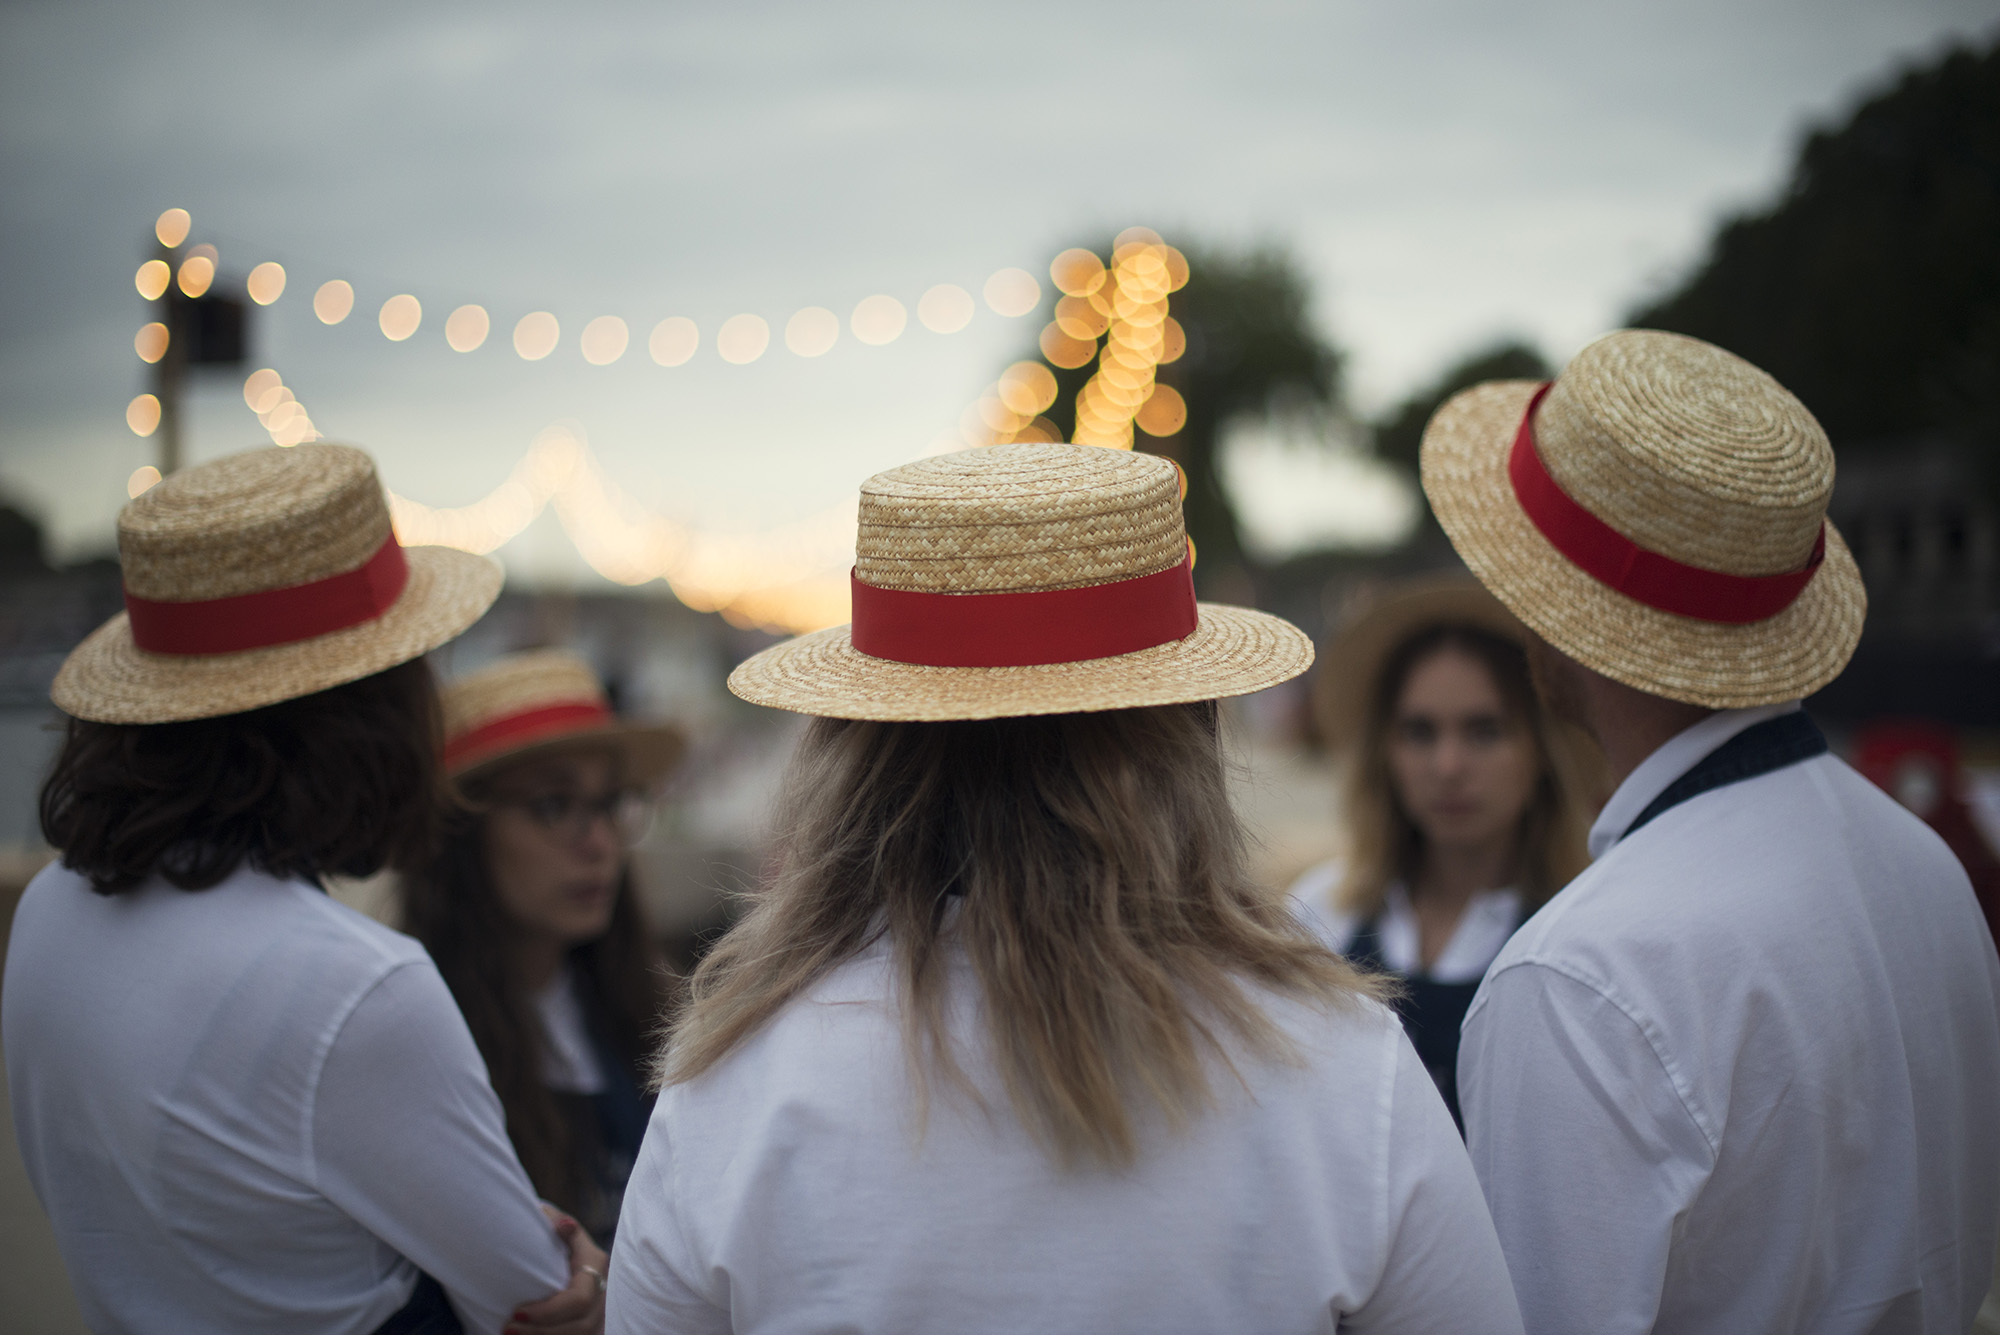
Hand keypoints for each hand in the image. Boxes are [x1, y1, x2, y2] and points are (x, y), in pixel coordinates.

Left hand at [505, 1207, 606, 1334]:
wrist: (569, 1256)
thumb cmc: (559, 1238)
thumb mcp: (560, 1225)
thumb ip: (559, 1221)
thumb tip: (562, 1225)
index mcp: (595, 1265)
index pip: (578, 1299)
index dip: (548, 1311)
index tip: (517, 1311)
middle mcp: (602, 1291)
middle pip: (580, 1325)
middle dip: (542, 1330)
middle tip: (509, 1328)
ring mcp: (599, 1311)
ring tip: (513, 1333)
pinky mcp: (591, 1325)